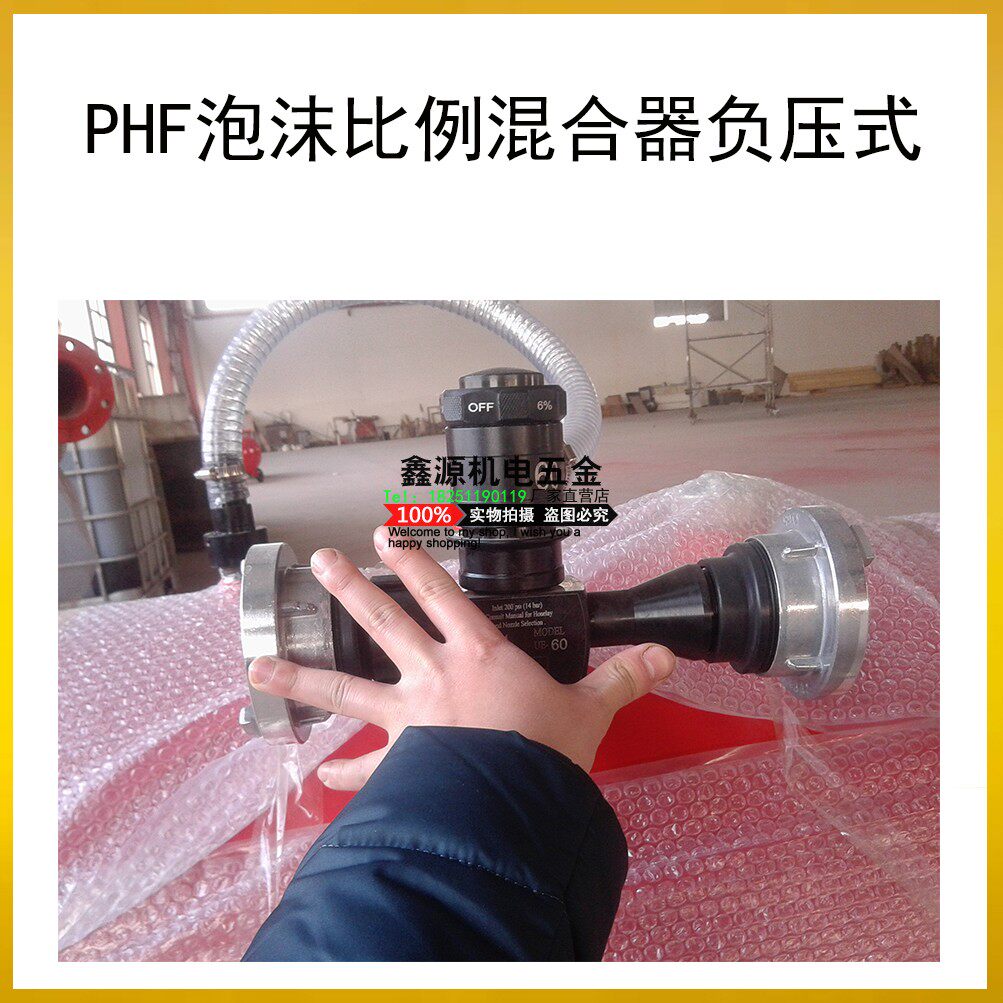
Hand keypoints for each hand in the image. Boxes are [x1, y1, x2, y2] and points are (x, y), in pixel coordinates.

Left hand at [248, 526, 675, 788]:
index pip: (442, 594)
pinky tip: (319, 776)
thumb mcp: (591, 710)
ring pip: (347, 687)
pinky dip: (346, 771)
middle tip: (319, 561)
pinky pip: (368, 765)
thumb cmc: (548, 752)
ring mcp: (410, 716)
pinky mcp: (401, 761)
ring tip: (259, 666)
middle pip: (384, 621)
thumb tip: (665, 658)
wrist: (516, 804)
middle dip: (350, 587)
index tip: (383, 534)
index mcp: (480, 653)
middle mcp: (436, 675)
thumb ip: (623, 680)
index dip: (414, 560)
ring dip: (303, 676)